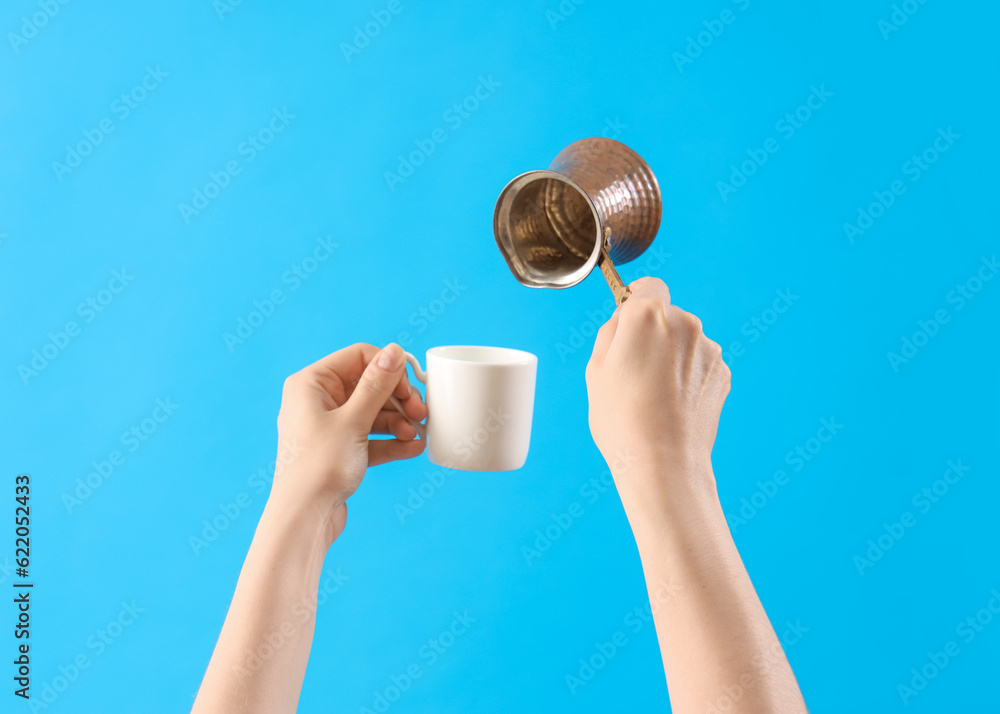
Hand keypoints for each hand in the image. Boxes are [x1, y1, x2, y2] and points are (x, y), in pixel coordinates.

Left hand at [269, 343, 426, 544]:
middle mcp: (317, 400)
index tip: (411, 389)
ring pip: (371, 413)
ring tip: (417, 435)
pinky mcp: (338, 451)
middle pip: (368, 385)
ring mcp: (328, 427)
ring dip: (397, 422)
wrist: (304, 519)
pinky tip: (413, 448)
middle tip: (420, 414)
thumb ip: (377, 385)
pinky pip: (369, 437)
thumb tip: (393, 351)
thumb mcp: (354, 420)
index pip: (358, 357)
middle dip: (398, 400)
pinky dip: (390, 441)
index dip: (389, 370)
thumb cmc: (319, 467)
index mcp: (312, 383)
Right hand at [585, 278, 729, 511]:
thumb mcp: (595, 370)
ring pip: (684, 340)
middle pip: (666, 315)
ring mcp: (708, 349)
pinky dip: (688, 376)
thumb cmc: (622, 420)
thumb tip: (624, 319)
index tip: (630, 319)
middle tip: (633, 371)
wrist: (664, 464)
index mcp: (647, 316)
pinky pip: (699, 363)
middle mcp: (684, 323)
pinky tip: (673, 404)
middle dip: (652, 334)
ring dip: (672, 356)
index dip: (636, 299)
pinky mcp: (722, 373)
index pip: (648, 286)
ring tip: (654, 394)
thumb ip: (610, 333)